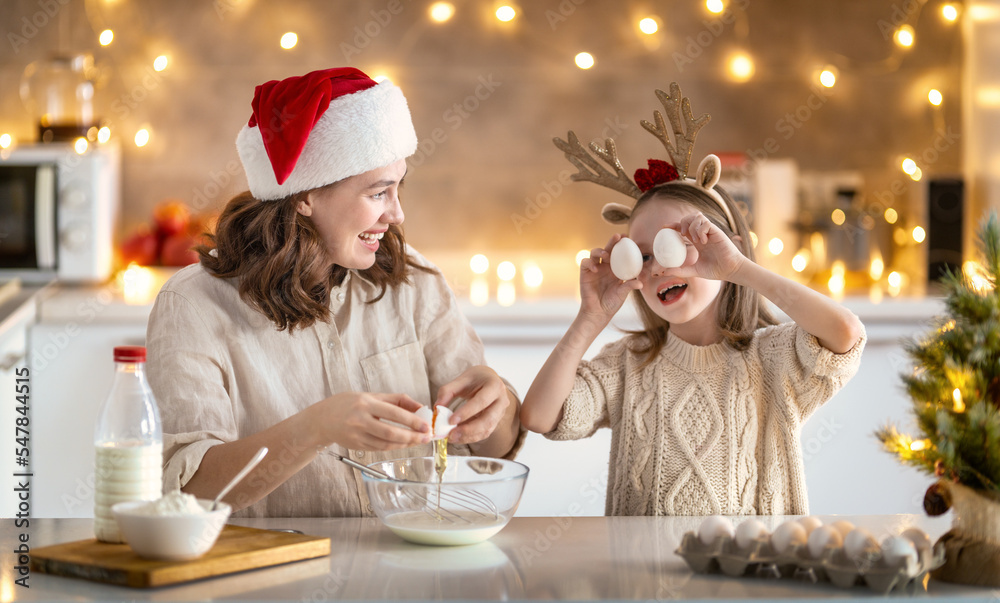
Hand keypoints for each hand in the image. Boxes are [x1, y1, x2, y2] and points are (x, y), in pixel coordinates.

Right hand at [313, 392, 429, 450]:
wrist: (322, 419)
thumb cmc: (348, 404)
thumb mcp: (371, 395)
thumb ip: (396, 400)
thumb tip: (419, 406)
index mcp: (365, 403)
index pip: (393, 413)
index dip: (412, 420)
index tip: (426, 425)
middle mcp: (360, 420)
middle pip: (390, 432)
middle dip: (411, 436)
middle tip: (426, 437)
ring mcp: (357, 435)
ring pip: (386, 444)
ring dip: (405, 444)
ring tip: (418, 441)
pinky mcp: (356, 446)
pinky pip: (379, 448)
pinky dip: (394, 447)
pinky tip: (403, 444)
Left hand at [434, 366, 510, 444]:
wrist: (488, 380)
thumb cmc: (475, 379)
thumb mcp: (461, 379)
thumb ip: (448, 391)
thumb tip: (437, 408)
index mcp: (495, 386)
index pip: (481, 401)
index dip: (467, 412)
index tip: (451, 420)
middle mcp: (501, 401)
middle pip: (488, 419)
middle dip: (469, 429)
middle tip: (451, 434)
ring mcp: (500, 413)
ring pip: (487, 429)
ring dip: (469, 436)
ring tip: (452, 438)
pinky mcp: (495, 422)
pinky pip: (484, 433)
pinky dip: (470, 437)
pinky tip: (458, 437)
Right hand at [579, 234, 642, 327]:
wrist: (598, 312)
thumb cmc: (611, 303)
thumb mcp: (622, 294)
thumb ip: (629, 286)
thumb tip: (641, 283)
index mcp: (615, 269)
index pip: (619, 254)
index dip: (623, 245)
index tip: (628, 238)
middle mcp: (605, 267)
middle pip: (608, 249)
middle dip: (612, 241)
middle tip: (618, 236)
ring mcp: (594, 269)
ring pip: (595, 252)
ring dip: (600, 251)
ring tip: (606, 255)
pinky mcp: (585, 273)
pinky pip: (586, 262)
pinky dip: (590, 262)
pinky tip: (596, 269)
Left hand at [671, 212, 746, 281]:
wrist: (731, 271)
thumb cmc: (715, 270)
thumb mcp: (694, 271)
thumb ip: (679, 270)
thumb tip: (664, 272)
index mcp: (697, 240)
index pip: (683, 227)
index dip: (674, 225)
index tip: (664, 227)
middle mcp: (703, 234)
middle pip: (690, 217)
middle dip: (683, 222)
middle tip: (682, 234)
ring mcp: (710, 232)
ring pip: (698, 217)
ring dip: (692, 226)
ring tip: (695, 240)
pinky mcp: (717, 232)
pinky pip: (706, 223)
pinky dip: (701, 230)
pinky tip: (703, 241)